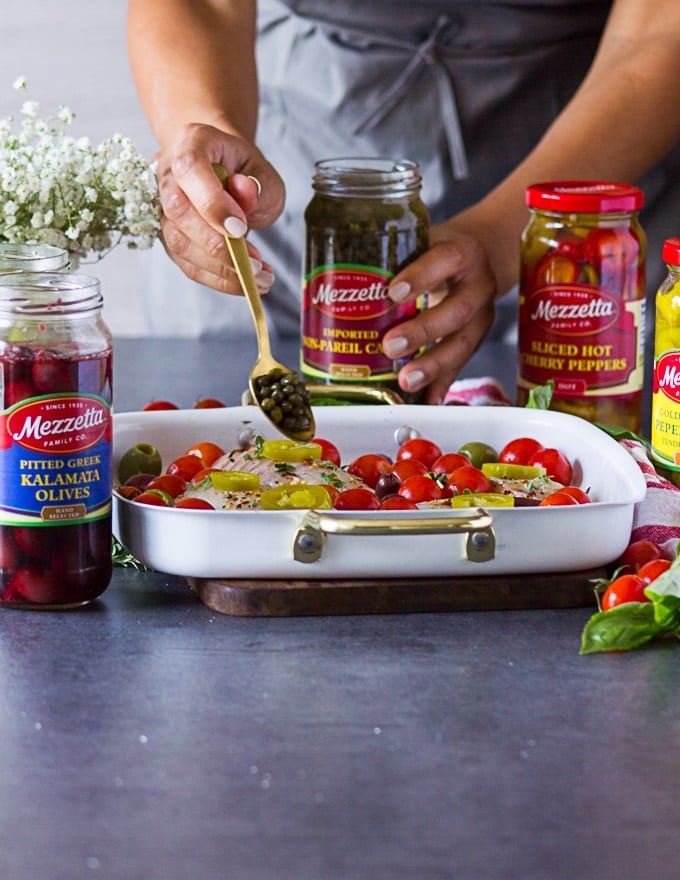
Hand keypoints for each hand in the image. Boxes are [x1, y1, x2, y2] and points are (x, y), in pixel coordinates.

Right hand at [155, 122, 285, 293]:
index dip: (212, 202)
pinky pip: (187, 264)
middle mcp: (166, 174)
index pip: (189, 169)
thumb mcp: (263, 171)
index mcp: (190, 143)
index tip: (240, 228)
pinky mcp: (167, 238)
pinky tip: (245, 283)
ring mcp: (161, 208)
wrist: (223, 173)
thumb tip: (246, 194)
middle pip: (178, 211)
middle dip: (218, 244)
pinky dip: (218, 279)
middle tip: (257, 265)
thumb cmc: (244, 172)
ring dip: (221, 269)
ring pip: (179, 243)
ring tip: (260, 279)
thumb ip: (259, 183)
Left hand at [382, 222, 497, 404]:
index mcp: (461, 253)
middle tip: (391, 345)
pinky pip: (461, 365)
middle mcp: (477, 285)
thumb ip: (387, 258)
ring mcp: (481, 316)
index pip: (444, 260)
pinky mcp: (477, 339)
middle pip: (456, 310)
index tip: (392, 293)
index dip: (420, 277)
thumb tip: (322, 283)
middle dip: (423, 331)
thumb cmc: (437, 251)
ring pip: (463, 344)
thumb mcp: (420, 241)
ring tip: (406, 381)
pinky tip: (426, 399)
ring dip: (433, 366)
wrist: (478, 258)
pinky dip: (442, 385)